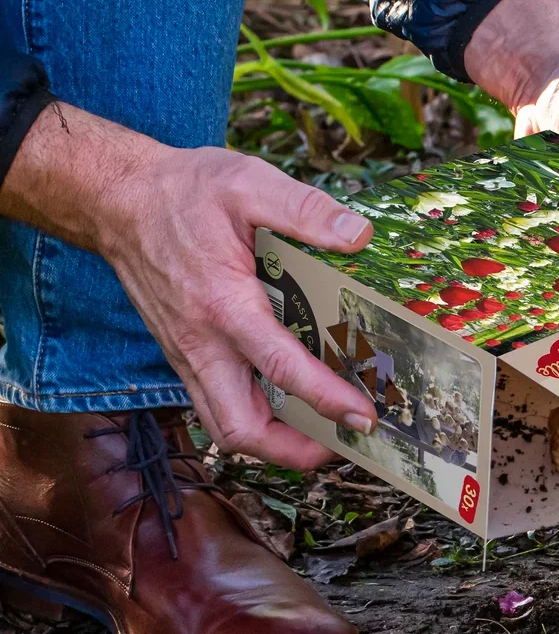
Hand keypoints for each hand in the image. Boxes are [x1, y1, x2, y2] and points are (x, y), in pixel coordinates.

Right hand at [0, 105, 376, 466]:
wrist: (118, 200)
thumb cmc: (183, 193)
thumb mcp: (248, 183)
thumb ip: (305, 209)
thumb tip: (358, 234)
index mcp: (223, 306)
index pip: (279, 368)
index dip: (327, 399)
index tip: (364, 418)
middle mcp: (201, 343)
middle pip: (242, 428)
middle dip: (295, 450)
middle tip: (344, 442)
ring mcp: (188, 355)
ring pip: (226, 426)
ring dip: (275, 444)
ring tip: (324, 437)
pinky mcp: (184, 356)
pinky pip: (217, 405)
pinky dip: (256, 418)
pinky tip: (291, 407)